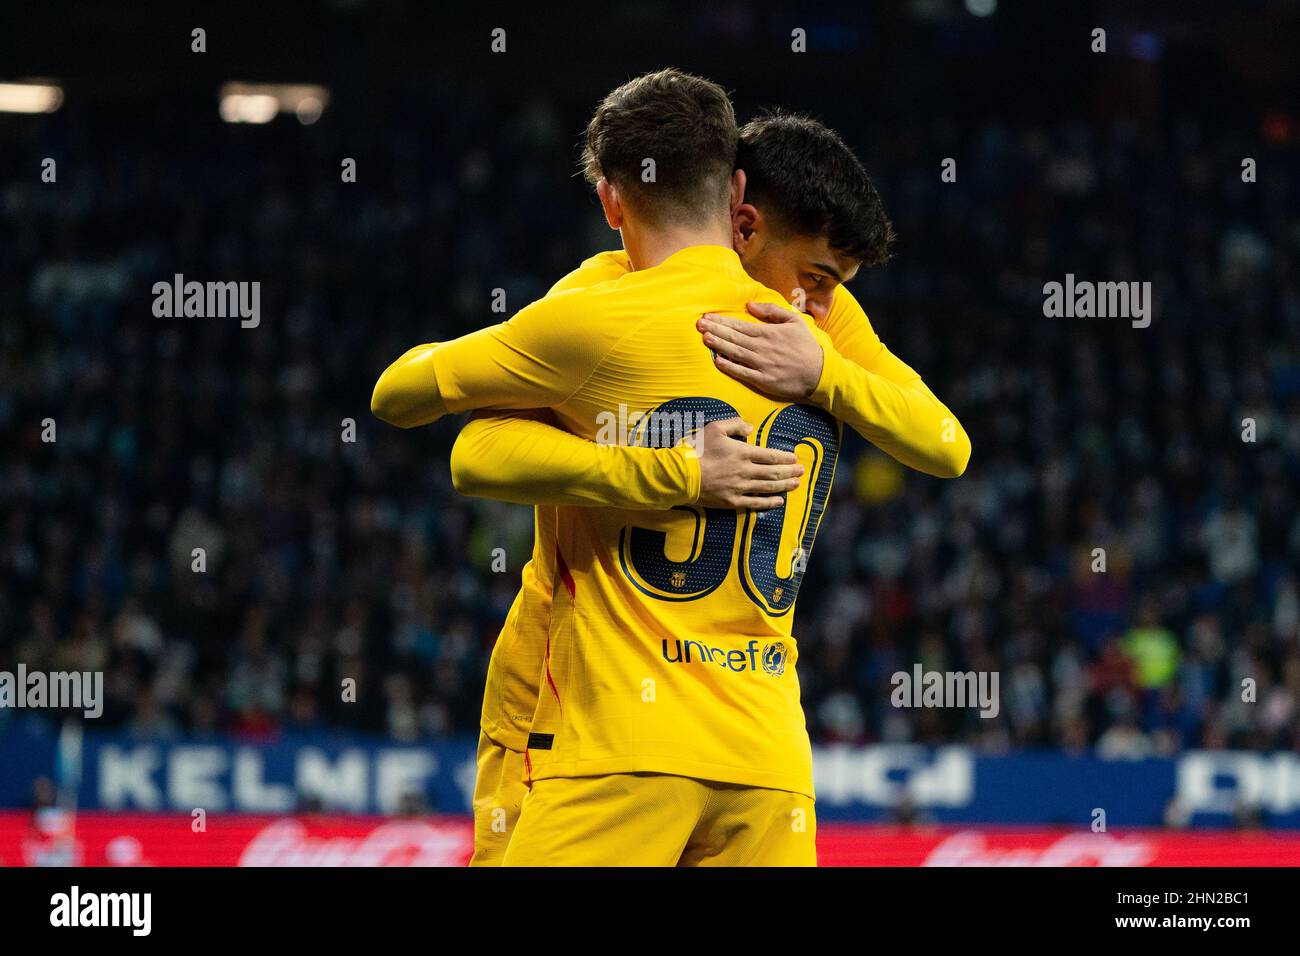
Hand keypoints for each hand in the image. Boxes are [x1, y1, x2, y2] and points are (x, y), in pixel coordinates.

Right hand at [692, 417, 802, 510]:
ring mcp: (740, 488)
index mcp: (742, 452)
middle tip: (801, 471)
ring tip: (796, 484)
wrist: (681, 474)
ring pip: (768, 487)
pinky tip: (779, 501)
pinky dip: (769, 503)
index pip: (770, 456)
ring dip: (784, 486)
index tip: (794, 458)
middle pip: (773, 472)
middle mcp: (745, 471)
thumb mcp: (715, 428)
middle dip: (790, 472)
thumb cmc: (697, 449)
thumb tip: (751, 427)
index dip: (785, 458)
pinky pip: (755, 503)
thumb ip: (735, 424)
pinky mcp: (732, 502)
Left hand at [697, 301, 824, 399]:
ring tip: (704, 338)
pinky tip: (717, 361)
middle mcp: (762, 348)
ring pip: (735, 353)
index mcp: (768, 333)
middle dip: (715, 330)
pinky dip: (729, 367)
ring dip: (718, 345)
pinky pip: (742, 372)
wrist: (820, 373)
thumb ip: (772, 311)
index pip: (740, 325)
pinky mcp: (763, 380)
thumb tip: (750, 304)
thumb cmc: (806, 346)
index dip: (722, 321)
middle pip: (734, 337)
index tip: (707, 316)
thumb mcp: (794, 321)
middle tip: (698, 324)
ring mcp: (762, 365)